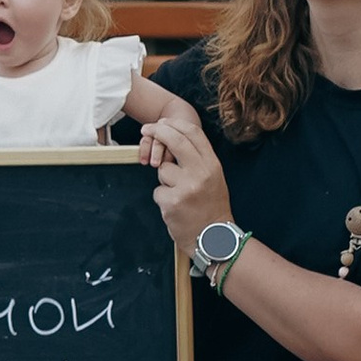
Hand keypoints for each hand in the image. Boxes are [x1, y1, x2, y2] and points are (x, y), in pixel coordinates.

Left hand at [137, 97, 233, 249]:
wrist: (215, 238)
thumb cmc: (211, 207)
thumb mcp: (213, 178)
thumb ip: (198, 160)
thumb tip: (173, 137)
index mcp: (212, 165)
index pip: (193, 134)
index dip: (174, 124)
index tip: (161, 122)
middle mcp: (200, 173)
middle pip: (175, 141)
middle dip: (157, 131)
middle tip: (145, 129)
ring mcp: (186, 188)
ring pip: (162, 170)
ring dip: (165, 181)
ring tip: (179, 195)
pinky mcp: (172, 202)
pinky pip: (158, 191)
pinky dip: (163, 199)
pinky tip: (176, 209)